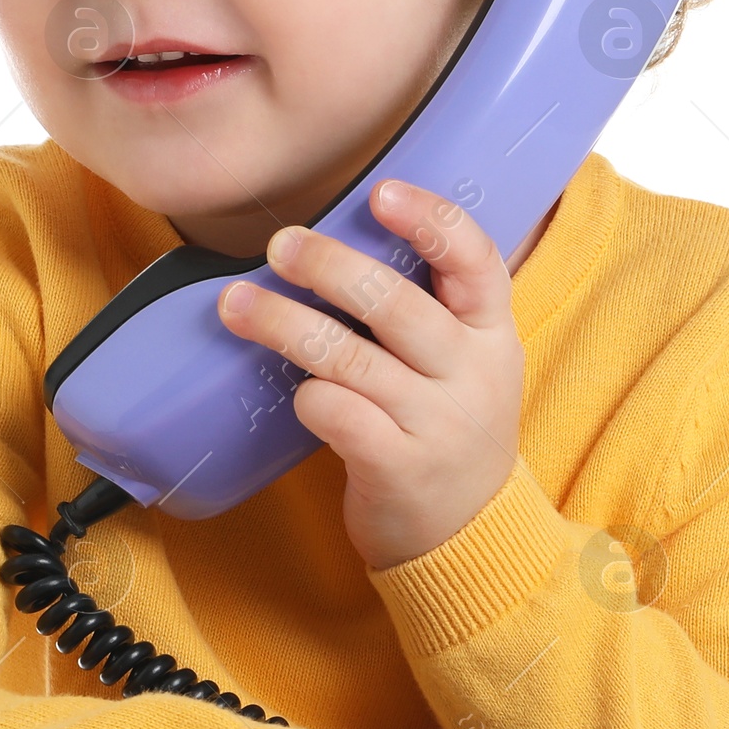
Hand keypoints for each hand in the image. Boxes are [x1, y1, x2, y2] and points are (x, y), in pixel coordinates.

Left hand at [217, 179, 522, 568]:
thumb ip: (429, 309)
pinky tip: (298, 395)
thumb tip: (335, 241)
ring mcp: (439, 424)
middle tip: (280, 245)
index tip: (381, 191)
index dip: (431, 219)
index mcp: (492, 333)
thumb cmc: (445, 428)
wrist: (467, 537)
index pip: (476, 260)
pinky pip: (338, 415)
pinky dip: (308, 398)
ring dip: (284, 324)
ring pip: (351, 358)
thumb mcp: (466, 364)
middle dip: (329, 267)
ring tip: (235, 304)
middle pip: (396, 304)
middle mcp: (473, 374)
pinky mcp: (400, 468)